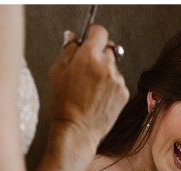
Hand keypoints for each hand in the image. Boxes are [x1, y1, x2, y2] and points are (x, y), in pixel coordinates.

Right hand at [50, 25, 128, 148]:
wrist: (77, 130)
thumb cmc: (64, 102)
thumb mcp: (57, 71)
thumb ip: (68, 49)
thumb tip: (73, 36)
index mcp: (88, 56)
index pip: (99, 31)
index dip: (93, 36)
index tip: (89, 42)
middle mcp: (106, 65)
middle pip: (108, 48)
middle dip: (99, 55)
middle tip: (87, 70)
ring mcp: (117, 79)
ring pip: (113, 68)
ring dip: (104, 73)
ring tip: (91, 90)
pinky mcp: (123, 93)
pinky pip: (117, 83)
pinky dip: (110, 87)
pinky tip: (98, 98)